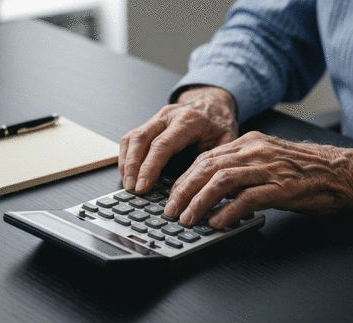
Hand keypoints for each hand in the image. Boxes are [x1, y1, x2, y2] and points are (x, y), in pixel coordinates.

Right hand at [119, 86, 237, 192]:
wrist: (213, 104)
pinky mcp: (149, 124)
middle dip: (132, 166)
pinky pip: (130, 138)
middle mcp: (168, 116)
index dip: (150, 167)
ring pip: (132, 137)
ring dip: (126, 162)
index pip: (162, 145)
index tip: (143, 187)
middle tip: (131, 189)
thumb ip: (212, 162)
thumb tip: (198, 189)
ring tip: (127, 185)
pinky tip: (128, 173)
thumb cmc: (219, 126)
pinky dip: (125, 156)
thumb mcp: (226, 142)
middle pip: (141, 139)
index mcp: (189, 120)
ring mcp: (156, 118)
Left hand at [164, 131, 352, 228]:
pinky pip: (248, 198)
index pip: (205, 159)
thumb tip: (210, 191)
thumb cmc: (300, 171)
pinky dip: (229, 211)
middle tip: (172, 211)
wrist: (338, 172)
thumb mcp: (263, 162)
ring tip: (189, 219)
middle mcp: (253, 151)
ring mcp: (267, 168)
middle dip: (184, 191)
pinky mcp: (281, 186)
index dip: (185, 179)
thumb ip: (237, 170)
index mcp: (246, 144)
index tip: (173, 196)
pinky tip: (218, 222)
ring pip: (222, 181)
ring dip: (200, 202)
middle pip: (207, 168)